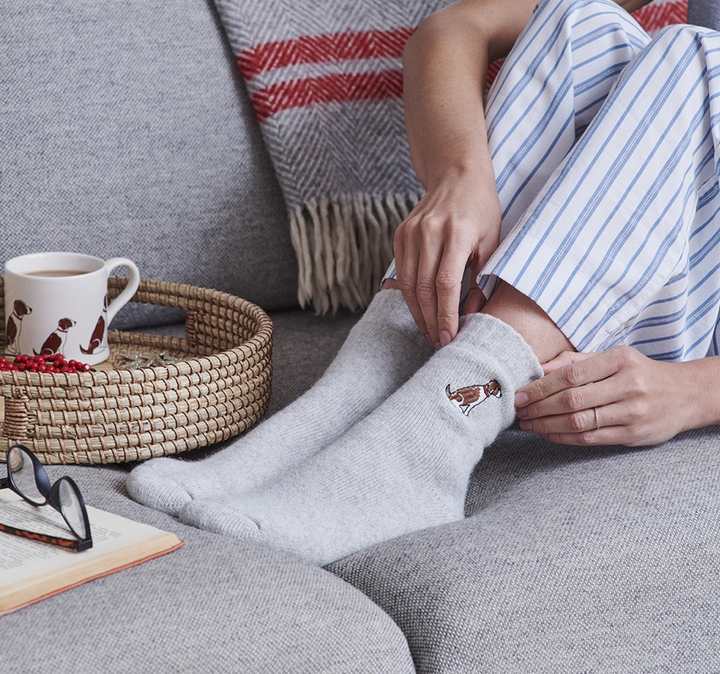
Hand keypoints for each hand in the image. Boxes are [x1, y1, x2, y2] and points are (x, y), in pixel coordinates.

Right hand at [393, 172, 500, 348]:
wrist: (457, 175)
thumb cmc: (481, 210)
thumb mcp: (492, 242)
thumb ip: (482, 278)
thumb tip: (472, 314)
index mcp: (458, 233)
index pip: (446, 284)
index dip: (446, 315)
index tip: (450, 337)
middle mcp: (430, 232)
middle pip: (423, 289)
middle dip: (431, 321)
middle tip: (439, 342)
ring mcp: (411, 232)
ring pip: (407, 284)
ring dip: (418, 313)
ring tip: (429, 332)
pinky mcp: (400, 234)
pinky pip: (400, 273)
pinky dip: (408, 296)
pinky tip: (420, 311)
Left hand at [514, 346, 695, 446]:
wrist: (686, 394)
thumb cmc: (640, 373)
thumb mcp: (613, 357)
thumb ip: (576, 361)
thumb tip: (540, 367)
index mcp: (619, 360)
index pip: (570, 375)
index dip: (540, 387)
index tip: (520, 395)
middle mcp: (628, 385)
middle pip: (572, 400)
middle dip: (539, 408)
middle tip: (519, 412)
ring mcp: (632, 412)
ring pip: (579, 422)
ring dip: (547, 425)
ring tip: (528, 424)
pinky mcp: (634, 434)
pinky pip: (591, 438)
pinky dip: (564, 437)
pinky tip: (548, 433)